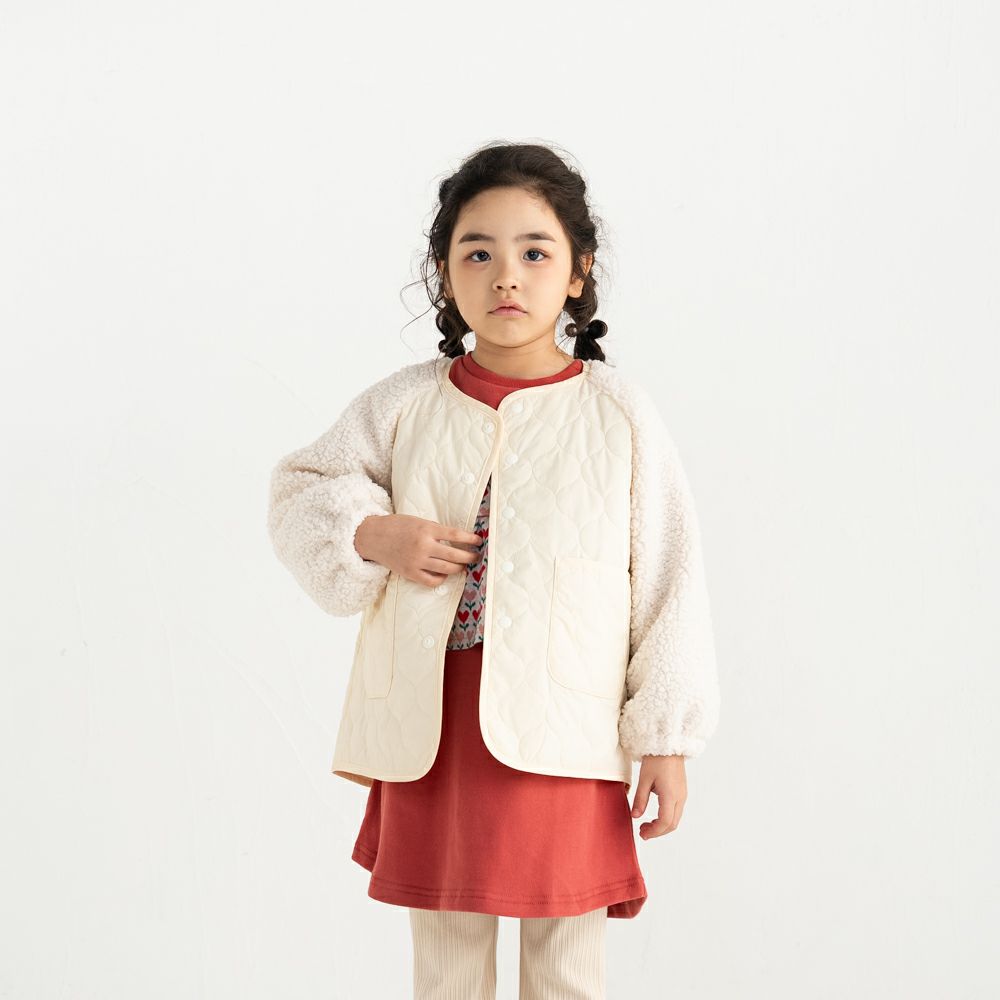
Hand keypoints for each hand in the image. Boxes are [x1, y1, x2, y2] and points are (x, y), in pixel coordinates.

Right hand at [354, 513, 482, 586]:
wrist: (373, 537)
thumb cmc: (397, 526)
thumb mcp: (419, 521)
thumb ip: (436, 530)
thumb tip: (457, 539)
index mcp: (427, 529)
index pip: (455, 535)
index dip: (470, 539)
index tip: (480, 541)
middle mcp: (423, 546)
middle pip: (455, 555)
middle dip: (469, 557)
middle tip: (476, 556)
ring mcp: (417, 561)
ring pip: (447, 569)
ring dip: (459, 568)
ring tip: (463, 566)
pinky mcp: (410, 573)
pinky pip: (432, 581)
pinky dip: (442, 579)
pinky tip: (445, 574)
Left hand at [630, 754, 686, 838]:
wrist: (669, 745)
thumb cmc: (657, 759)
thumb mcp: (644, 779)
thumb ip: (640, 799)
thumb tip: (635, 816)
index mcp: (670, 795)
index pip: (664, 822)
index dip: (653, 832)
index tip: (642, 833)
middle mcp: (680, 798)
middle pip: (672, 824)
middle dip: (657, 831)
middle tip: (642, 831)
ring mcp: (682, 795)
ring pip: (675, 819)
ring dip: (662, 826)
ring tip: (647, 824)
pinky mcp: (682, 792)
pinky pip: (676, 811)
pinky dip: (666, 818)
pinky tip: (655, 815)